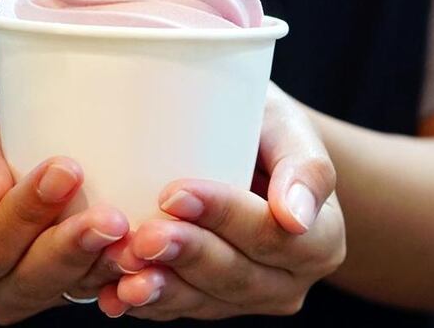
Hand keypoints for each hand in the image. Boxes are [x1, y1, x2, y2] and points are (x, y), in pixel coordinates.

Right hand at [0, 96, 135, 323]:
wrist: (9, 167)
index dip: (25, 212)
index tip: (66, 170)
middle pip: (28, 278)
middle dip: (70, 247)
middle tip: (110, 218)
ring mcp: (33, 294)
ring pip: (68, 291)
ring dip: (104, 265)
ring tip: (134, 239)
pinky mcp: (71, 291)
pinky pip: (98, 290)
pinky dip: (123, 275)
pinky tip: (146, 256)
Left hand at [97, 84, 345, 319]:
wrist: (242, 146)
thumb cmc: (262, 125)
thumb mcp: (287, 126)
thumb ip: (305, 166)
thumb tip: (296, 218)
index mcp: (321, 238)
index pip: (272, 235)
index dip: (224, 218)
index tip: (174, 193)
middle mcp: (289, 279)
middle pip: (237, 276)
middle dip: (187, 255)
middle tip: (142, 234)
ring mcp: (248, 297)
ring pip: (205, 301)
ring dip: (161, 287)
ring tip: (123, 266)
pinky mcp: (209, 302)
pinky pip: (177, 310)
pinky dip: (145, 302)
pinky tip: (112, 291)